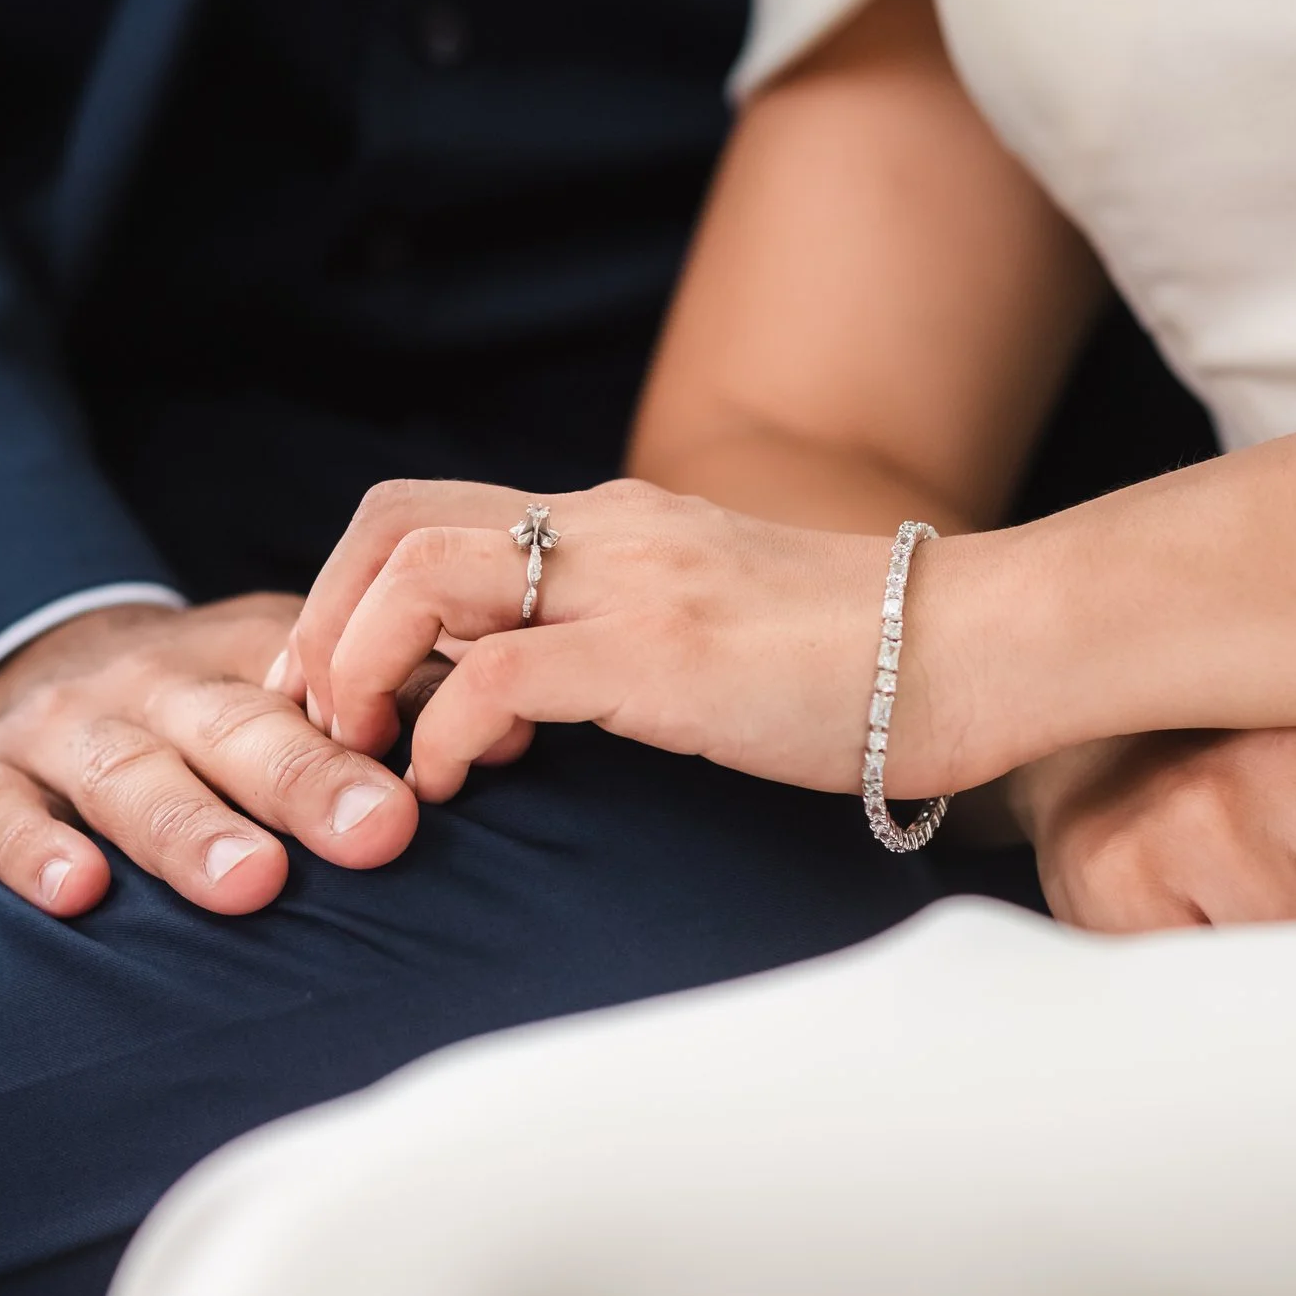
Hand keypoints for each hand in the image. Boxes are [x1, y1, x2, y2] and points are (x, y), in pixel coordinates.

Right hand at [0, 596, 418, 915]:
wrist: (31, 669)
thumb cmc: (200, 705)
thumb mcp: (279, 681)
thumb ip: (386, 707)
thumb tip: (511, 737)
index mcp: (238, 658)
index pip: (312, 687)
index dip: (374, 734)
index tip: (434, 793)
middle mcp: (152, 685)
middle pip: (232, 727)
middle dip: (305, 781)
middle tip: (377, 833)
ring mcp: (61, 732)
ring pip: (127, 773)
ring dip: (188, 827)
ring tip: (250, 883)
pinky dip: (31, 849)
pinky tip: (77, 894)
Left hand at [283, 479, 918, 798]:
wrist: (983, 646)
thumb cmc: (860, 659)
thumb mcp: (711, 618)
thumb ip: (618, 629)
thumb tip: (523, 687)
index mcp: (613, 520)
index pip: (427, 509)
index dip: (345, 587)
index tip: (330, 681)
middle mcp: (607, 529)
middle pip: (394, 521)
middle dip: (321, 618)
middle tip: (311, 715)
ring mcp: (633, 583)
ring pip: (423, 577)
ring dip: (360, 667)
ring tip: (365, 752)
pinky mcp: (662, 656)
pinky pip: (495, 678)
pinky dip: (440, 735)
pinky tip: (454, 786)